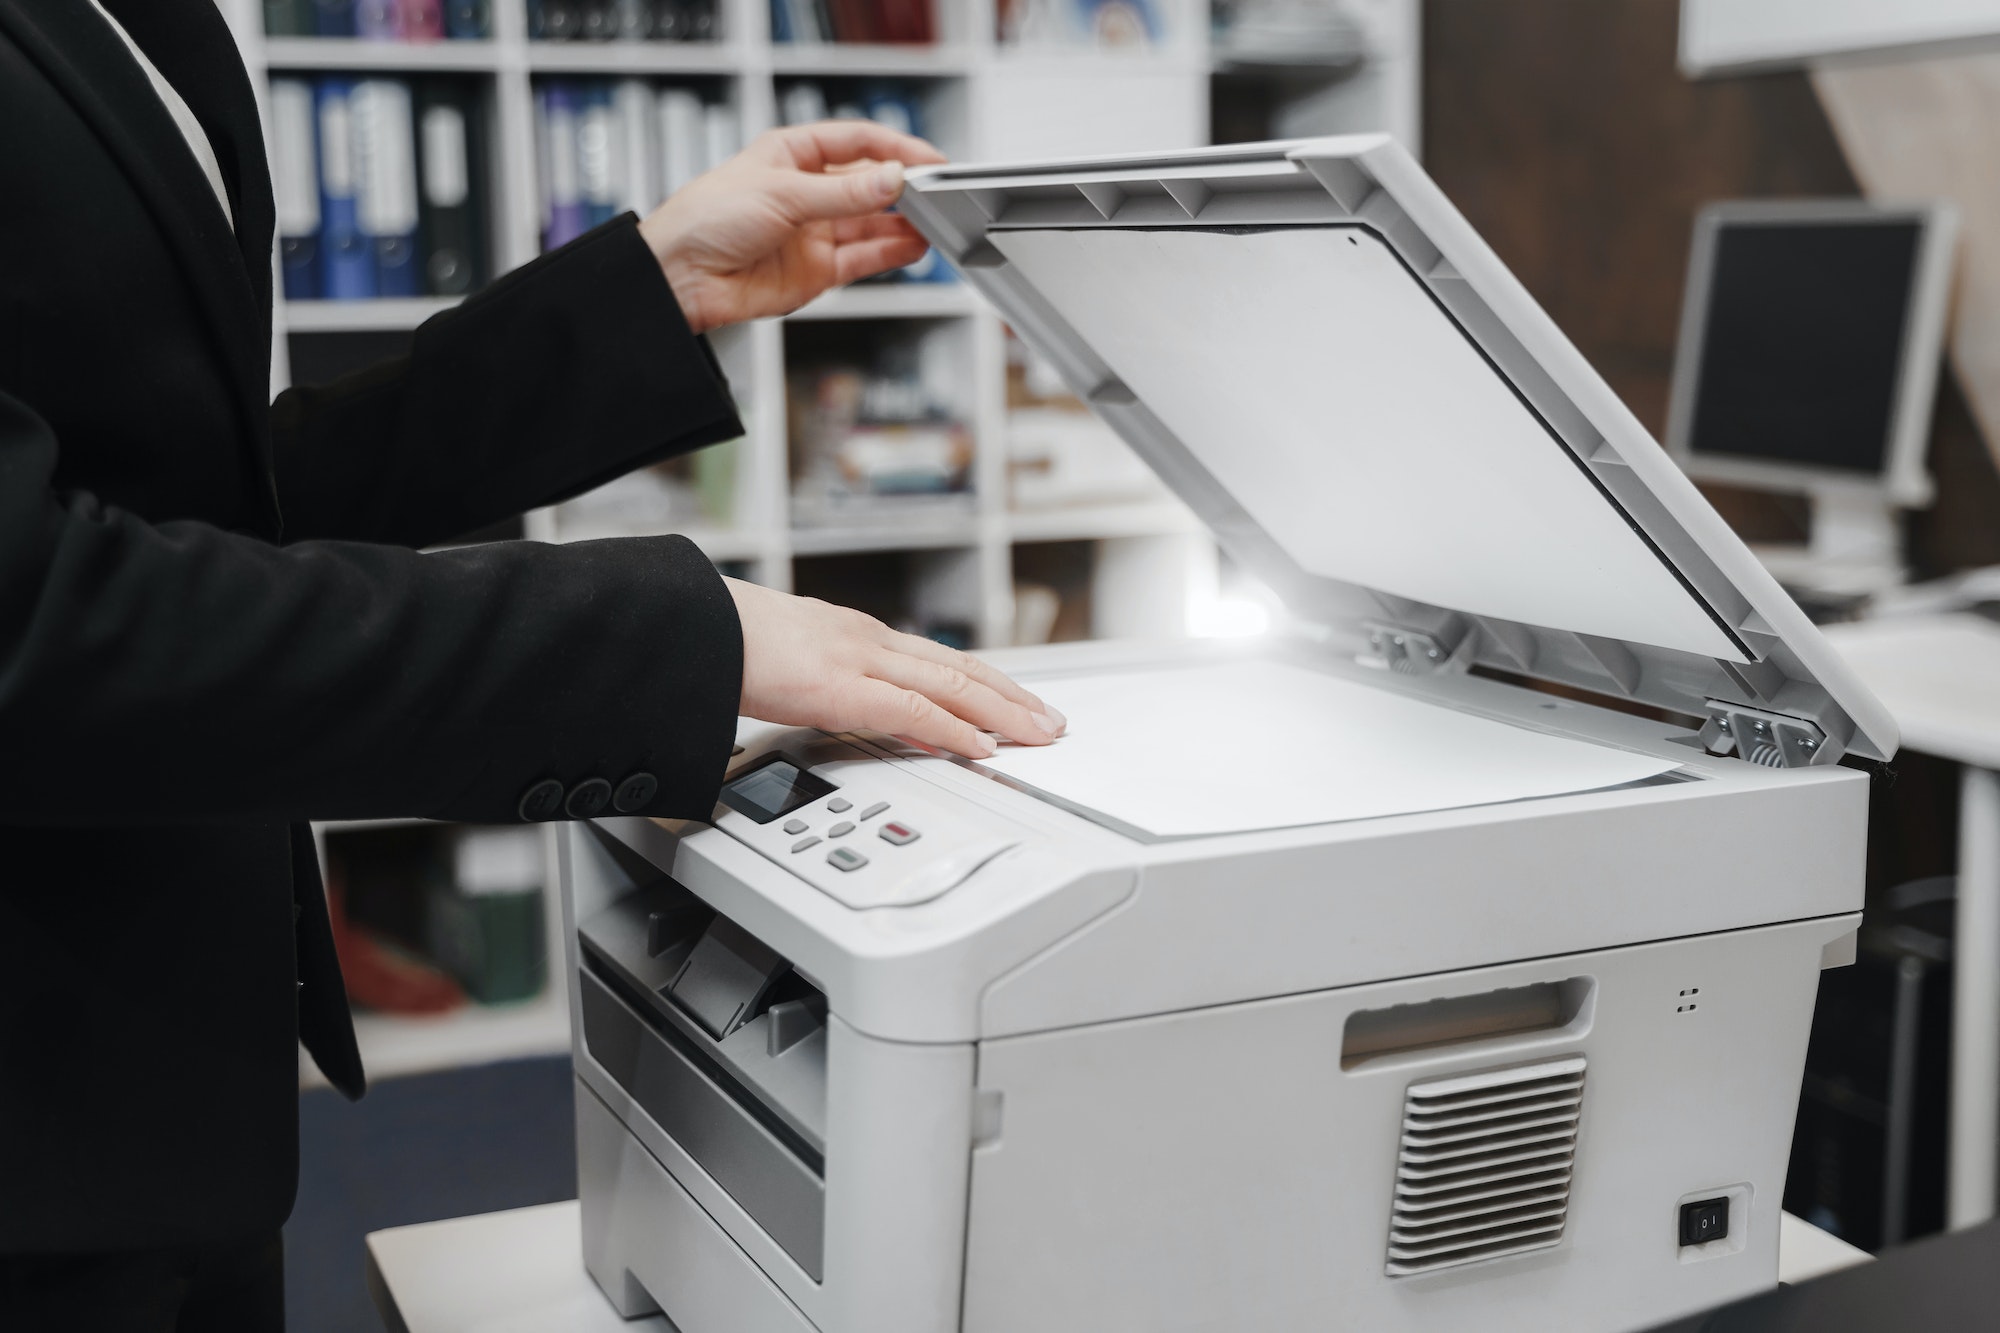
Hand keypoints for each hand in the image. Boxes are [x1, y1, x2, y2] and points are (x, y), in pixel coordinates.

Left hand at [639, 121, 947, 334]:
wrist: (682, 278)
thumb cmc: (707, 219)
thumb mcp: (781, 193)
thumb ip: (842, 193)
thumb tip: (890, 181)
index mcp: (793, 155)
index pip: (856, 142)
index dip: (895, 149)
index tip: (927, 160)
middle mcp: (808, 192)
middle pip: (869, 185)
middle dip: (903, 188)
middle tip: (935, 193)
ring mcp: (814, 233)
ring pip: (872, 224)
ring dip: (903, 223)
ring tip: (931, 223)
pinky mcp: (818, 271)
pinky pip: (864, 258)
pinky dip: (890, 253)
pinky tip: (913, 246)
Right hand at [726, 578, 1065, 759]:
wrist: (688, 626)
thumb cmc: (724, 646)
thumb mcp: (796, 670)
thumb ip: (840, 694)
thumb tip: (876, 722)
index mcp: (857, 636)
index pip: (939, 659)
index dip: (985, 682)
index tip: (1015, 703)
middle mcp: (869, 641)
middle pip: (959, 669)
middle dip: (1011, 697)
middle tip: (1049, 722)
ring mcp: (858, 658)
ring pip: (951, 683)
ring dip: (1002, 711)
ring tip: (1037, 734)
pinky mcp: (841, 686)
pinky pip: (912, 709)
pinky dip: (954, 729)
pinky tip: (981, 746)